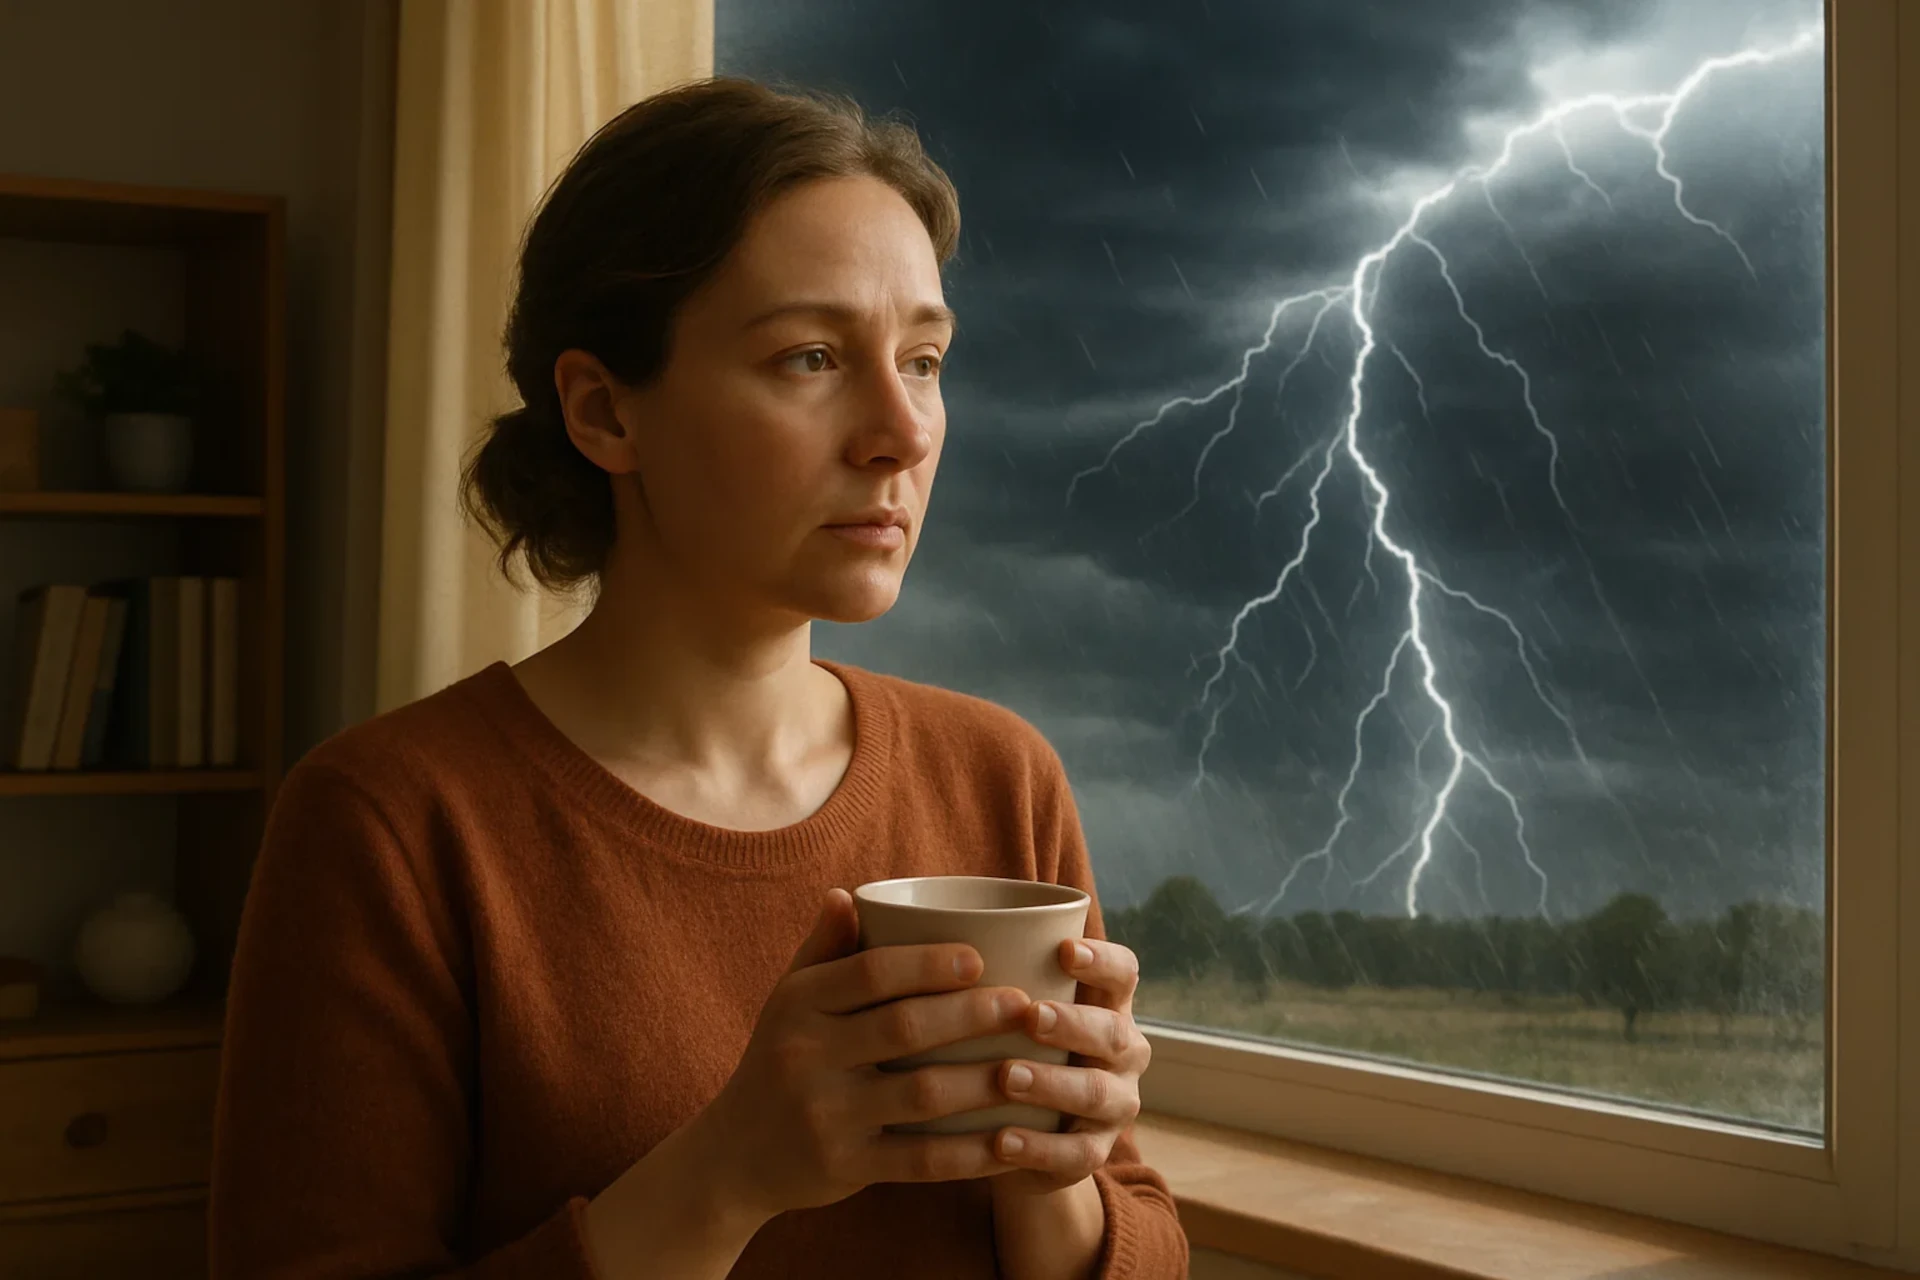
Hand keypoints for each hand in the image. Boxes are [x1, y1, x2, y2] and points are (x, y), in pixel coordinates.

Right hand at [693, 888, 1030, 1222]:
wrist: (734, 1155)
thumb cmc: (779, 1059)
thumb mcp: (787, 1001)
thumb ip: (823, 949)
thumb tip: (848, 894)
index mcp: (798, 1004)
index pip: (870, 973)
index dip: (927, 963)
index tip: (980, 957)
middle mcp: (806, 1056)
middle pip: (904, 1027)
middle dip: (971, 1014)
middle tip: (1024, 1004)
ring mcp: (826, 1116)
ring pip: (921, 1094)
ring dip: (983, 1080)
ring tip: (1031, 1067)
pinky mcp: (845, 1167)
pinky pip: (920, 1160)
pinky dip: (970, 1153)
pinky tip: (1010, 1142)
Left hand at [989, 937, 1149, 1195]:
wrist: (1012, 1132)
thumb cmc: (1005, 1044)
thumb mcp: (1007, 1009)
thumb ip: (992, 977)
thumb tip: (919, 927)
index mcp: (1107, 1004)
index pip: (1124, 973)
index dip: (1102, 960)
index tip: (1064, 949)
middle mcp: (1122, 1051)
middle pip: (1115, 1033)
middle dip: (1074, 1023)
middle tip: (1031, 1016)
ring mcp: (1115, 1104)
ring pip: (1097, 1093)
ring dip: (1051, 1083)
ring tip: (1005, 1076)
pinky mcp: (1094, 1153)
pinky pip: (1076, 1154)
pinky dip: (1038, 1148)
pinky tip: (1001, 1140)